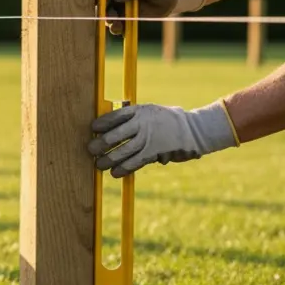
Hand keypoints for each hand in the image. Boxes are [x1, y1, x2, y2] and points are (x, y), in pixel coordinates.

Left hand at [88, 101, 238, 177]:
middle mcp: (142, 124)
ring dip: (107, 159)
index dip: (101, 124)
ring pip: (121, 151)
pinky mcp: (154, 153)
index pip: (114, 117)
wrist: (194, 130)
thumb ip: (134, 118)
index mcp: (139, 111)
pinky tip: (115, 172)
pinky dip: (123, 168)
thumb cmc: (168, 121)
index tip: (93, 129)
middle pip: (113, 136)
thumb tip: (110, 128)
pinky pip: (134, 162)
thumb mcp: (151, 112)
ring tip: (99, 164)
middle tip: (90, 150)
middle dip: (99, 144)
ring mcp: (147, 139)